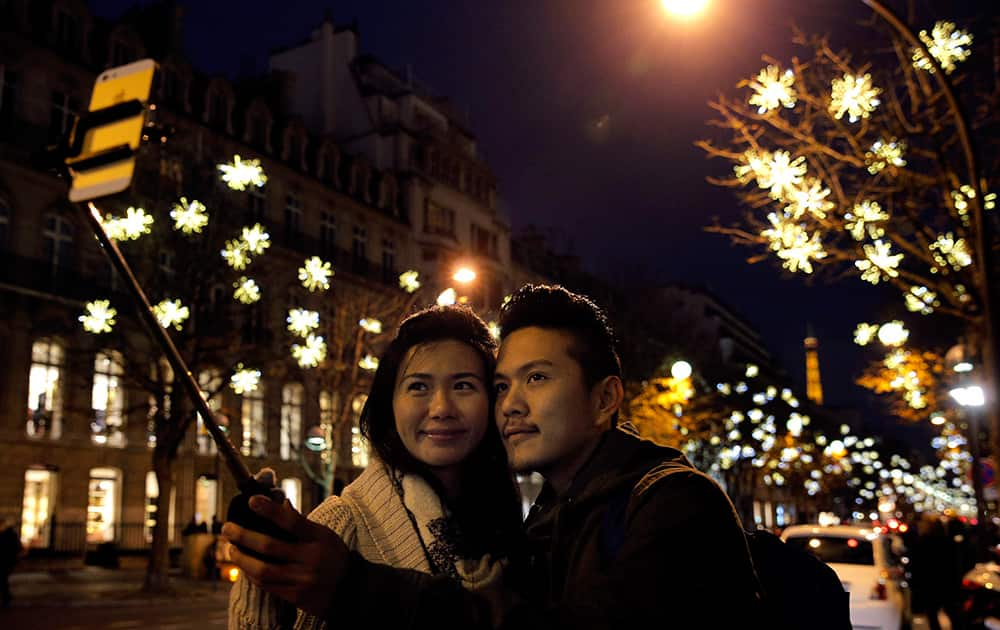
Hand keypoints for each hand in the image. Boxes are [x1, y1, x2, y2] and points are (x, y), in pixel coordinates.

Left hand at [222, 495, 349, 617]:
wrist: (351, 592)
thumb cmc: (334, 557)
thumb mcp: (325, 536)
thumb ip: (302, 524)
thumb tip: (281, 505)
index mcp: (319, 538)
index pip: (291, 521)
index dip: (270, 510)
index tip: (251, 501)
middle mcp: (311, 559)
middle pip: (270, 545)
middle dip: (243, 536)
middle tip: (227, 528)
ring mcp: (302, 579)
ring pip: (263, 569)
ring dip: (242, 559)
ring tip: (231, 550)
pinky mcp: (295, 596)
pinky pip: (266, 585)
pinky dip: (252, 575)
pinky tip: (244, 567)